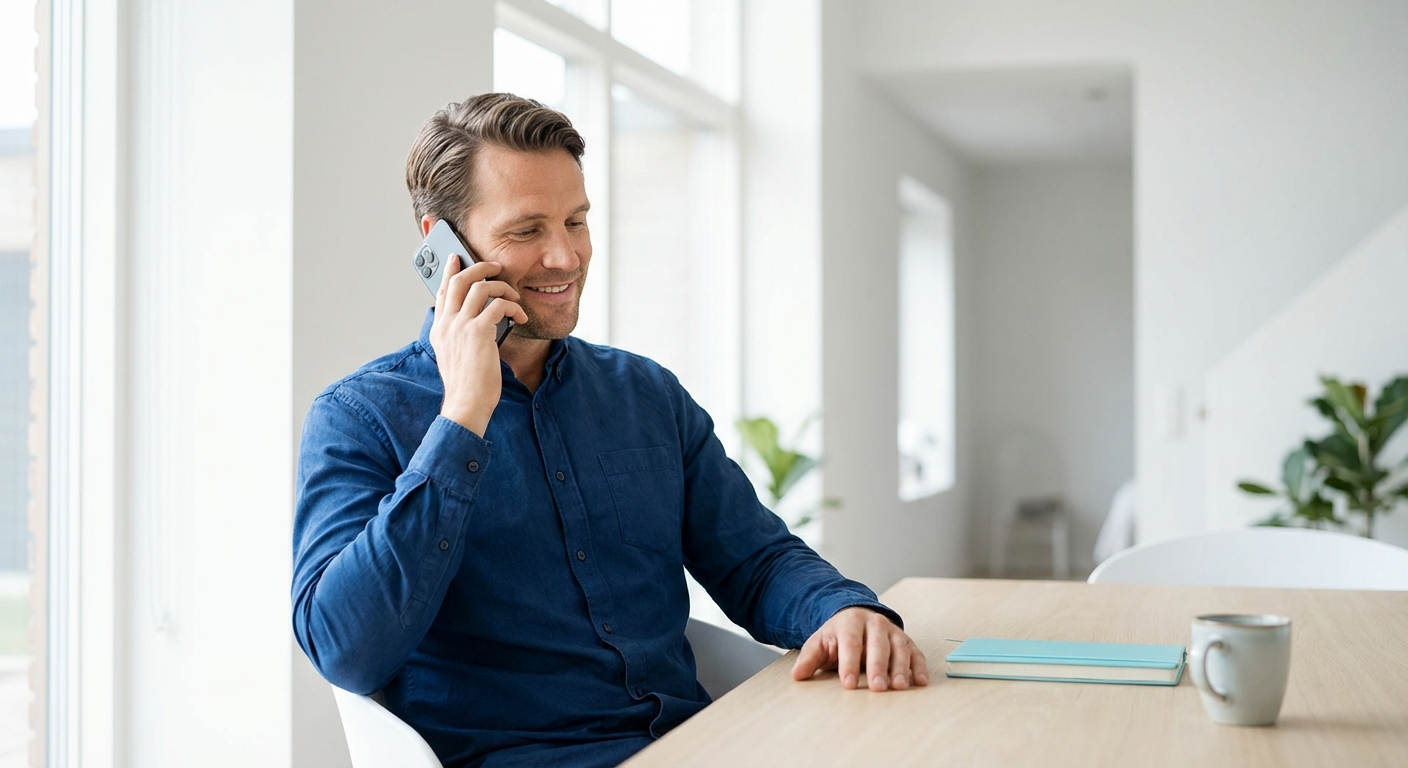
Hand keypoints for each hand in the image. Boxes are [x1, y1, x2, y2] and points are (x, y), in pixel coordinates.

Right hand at [428, 254, 528, 436]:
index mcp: (439, 329)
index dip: (449, 271)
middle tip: (495, 266)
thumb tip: (479, 321)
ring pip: (480, 287)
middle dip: (479, 267)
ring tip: (514, 295)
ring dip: (502, 287)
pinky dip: (513, 306)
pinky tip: (520, 316)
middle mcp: (446, 324)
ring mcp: (460, 326)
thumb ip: (460, 336)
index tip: (456, 258)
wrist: (466, 403)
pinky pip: (499, 306)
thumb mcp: (455, 355)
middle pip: (459, 280)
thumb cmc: (467, 385)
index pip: (442, 291)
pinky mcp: (478, 332)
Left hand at [791, 607, 928, 691]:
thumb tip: (797, 675)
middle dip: (878, 666)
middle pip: (878, 644)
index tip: (848, 684)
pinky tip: (920, 682)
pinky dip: (919, 667)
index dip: (849, 663)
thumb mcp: (820, 643)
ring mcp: (892, 631)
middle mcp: (875, 623)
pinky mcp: (906, 641)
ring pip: (899, 648)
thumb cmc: (837, 636)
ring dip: (900, 668)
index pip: (850, 642)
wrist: (856, 618)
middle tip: (877, 688)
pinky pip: (915, 653)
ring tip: (898, 687)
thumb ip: (809, 658)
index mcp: (850, 622)